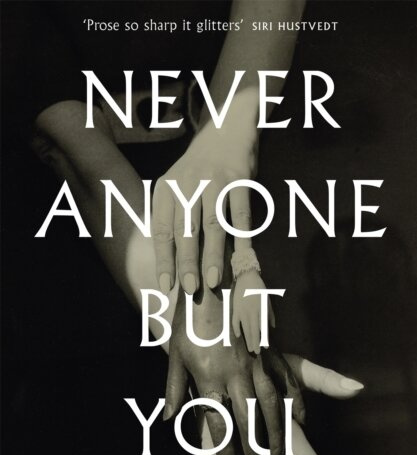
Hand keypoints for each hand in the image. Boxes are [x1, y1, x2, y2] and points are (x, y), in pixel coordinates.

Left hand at [152, 112, 258, 294]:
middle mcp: (187, 183)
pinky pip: (240, 214)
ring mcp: (214, 180)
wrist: (227, 128)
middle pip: (185, 230)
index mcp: (166, 188)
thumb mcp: (177, 186)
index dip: (164, 259)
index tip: (165, 285)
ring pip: (212, 224)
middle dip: (186, 262)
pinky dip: (242, 238)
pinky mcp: (239, 178)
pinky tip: (242, 258)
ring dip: (212, 255)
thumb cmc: (199, 169)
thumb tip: (174, 264)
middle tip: (189, 289)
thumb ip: (174, 217)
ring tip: (212, 281)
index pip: (162, 230)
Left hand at [164, 284, 305, 454]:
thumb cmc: (187, 323)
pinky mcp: (268, 352)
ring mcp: (255, 364)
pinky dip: (294, 402)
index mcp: (208, 380)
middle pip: (248, 424)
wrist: (208, 285)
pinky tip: (300, 420)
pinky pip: (286, 381)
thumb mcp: (174, 356)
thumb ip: (174, 390)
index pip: (218, 427)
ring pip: (271, 407)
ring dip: (276, 435)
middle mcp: (235, 377)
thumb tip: (170, 419)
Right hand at [232, 269, 274, 354]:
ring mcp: (242, 311)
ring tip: (249, 348)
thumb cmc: (259, 288)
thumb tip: (272, 327)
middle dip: (255, 342)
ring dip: (247, 339)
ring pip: (245, 328)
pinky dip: (236, 328)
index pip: (262, 327)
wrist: (246, 277)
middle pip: (253, 330)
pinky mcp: (235, 308)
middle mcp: (252, 312)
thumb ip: (270, 314)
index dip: (263, 337)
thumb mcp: (268, 300)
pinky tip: (238, 335)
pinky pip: (235, 321)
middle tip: (256, 352)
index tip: (265, 346)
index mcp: (261, 309)